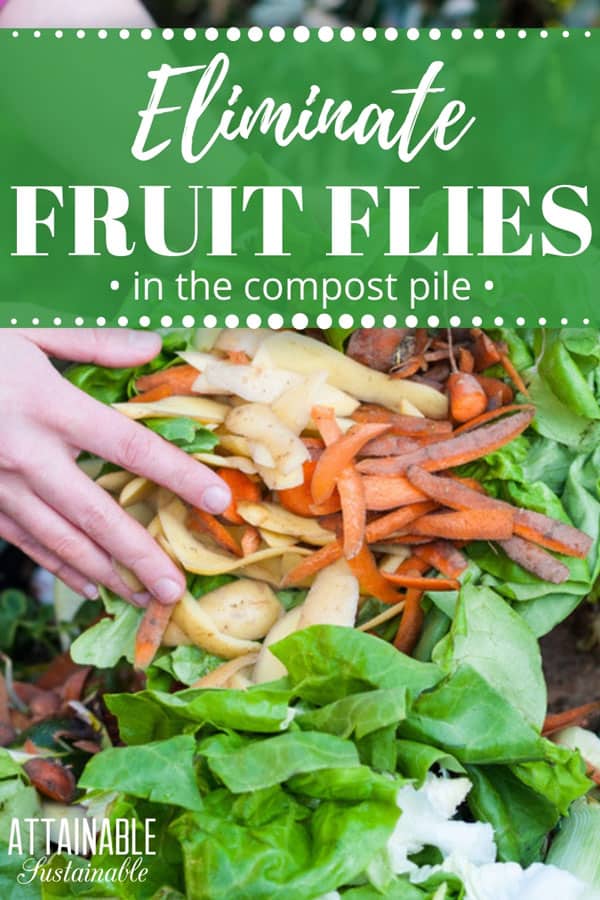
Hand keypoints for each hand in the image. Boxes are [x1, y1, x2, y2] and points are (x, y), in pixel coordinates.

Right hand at [0, 329, 230, 606]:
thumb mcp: (26, 330)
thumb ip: (90, 343)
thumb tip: (152, 347)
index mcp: (47, 405)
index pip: (129, 447)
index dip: (178, 475)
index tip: (218, 499)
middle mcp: (27, 454)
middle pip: (96, 514)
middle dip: (140, 556)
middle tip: (176, 590)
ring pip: (60, 540)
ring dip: (105, 573)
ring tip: (143, 599)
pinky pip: (25, 542)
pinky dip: (60, 567)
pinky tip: (88, 585)